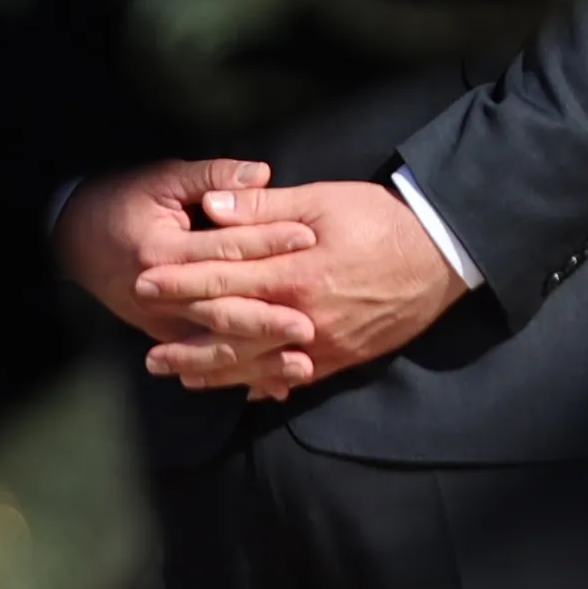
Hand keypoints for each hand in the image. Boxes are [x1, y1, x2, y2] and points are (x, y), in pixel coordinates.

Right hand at [52, 156, 310, 351]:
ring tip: (301, 365)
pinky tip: (274, 388)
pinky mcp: (164, 336)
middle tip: (308, 325)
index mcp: (162, 251)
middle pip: (220, 309)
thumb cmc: (122, 201)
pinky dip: (240, 374)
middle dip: (266, 320)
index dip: (266, 241)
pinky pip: (206, 360)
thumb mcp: (164, 178)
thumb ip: (213, 177)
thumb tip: (262, 174)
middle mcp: (160, 294)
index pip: (224, 248)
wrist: (72, 238)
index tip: (308, 239)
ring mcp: (160, 321)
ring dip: (258, 358)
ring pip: (215, 345)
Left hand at [136, 179, 472, 395]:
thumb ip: (263, 208)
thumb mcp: (322, 200)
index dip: (181, 283)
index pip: (224, 282)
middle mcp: (304, 318)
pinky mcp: (343, 359)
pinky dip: (262, 384)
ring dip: (216, 372)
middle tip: (148, 354)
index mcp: (295, 274)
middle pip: (233, 336)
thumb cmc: (381, 220)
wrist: (442, 256)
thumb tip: (212, 207)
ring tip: (180, 376)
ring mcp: (324, 345)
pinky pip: (294, 379)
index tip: (145, 282)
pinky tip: (238, 388)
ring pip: (258, 366)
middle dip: (188, 344)